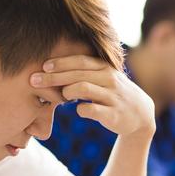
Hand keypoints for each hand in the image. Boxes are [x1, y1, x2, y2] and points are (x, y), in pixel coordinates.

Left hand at [30, 56, 155, 137]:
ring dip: (66, 92)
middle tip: (34, 80)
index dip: (60, 62)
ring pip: (84, 88)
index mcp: (104, 68)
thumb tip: (51, 69)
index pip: (79, 61)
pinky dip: (81, 110)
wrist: (140, 114)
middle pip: (77, 74)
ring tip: (60, 97)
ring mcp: (112, 96)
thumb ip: (82, 73)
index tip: (43, 66)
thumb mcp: (102, 78)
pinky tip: (77, 110)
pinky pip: (92, 110)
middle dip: (53, 77)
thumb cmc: (113, 94)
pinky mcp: (114, 114)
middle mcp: (109, 79)